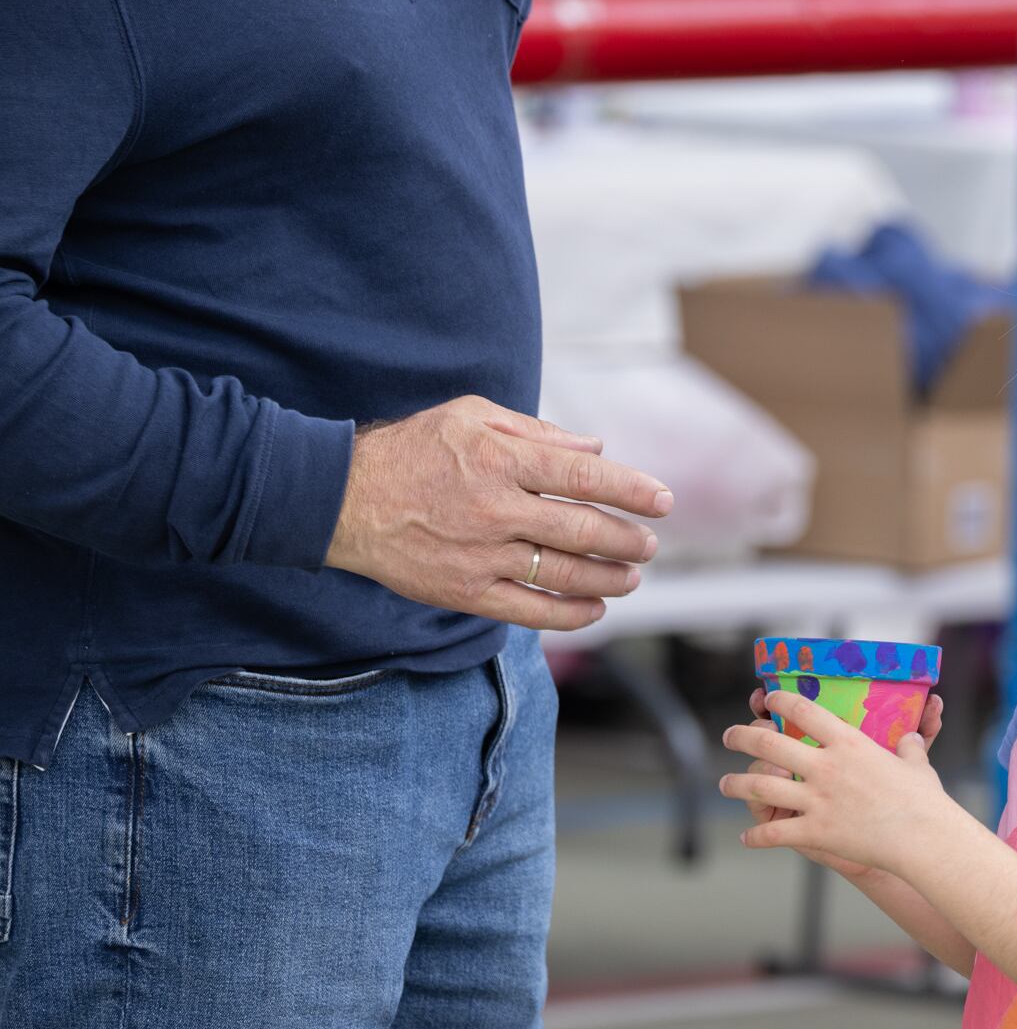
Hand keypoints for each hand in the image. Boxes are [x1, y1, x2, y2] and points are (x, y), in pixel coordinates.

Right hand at [323, 395, 671, 630]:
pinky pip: (530, 611)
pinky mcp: (465, 592)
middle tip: (649, 545)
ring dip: (609, 579)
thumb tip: (595, 449)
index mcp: (502, 459)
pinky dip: (570, 614)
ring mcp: (481, 555)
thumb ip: (537, 432)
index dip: (631, 490)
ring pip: (563, 574)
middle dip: (628, 540)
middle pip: (583, 530)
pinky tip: (594, 608)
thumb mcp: (472, 415)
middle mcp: (496, 509)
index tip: (663, 501)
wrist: (341, 498)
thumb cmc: (413, 448)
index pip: (585, 477)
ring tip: (631, 576)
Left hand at [720, 690, 961, 877]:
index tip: (767, 699)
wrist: (923, 838)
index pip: (803, 709)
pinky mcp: (815, 832)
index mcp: (848, 743)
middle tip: (728, 736)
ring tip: (724, 784)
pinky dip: (756, 837)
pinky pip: (775, 833)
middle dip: (741, 736)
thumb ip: (908, 748)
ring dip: (736, 784)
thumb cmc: (924, 801)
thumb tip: (911, 738)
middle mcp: (826, 766)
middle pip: (769, 743)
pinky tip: (745, 839)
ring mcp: (817, 800)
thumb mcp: (916, 765)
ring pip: (760, 786)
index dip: (779, 701)